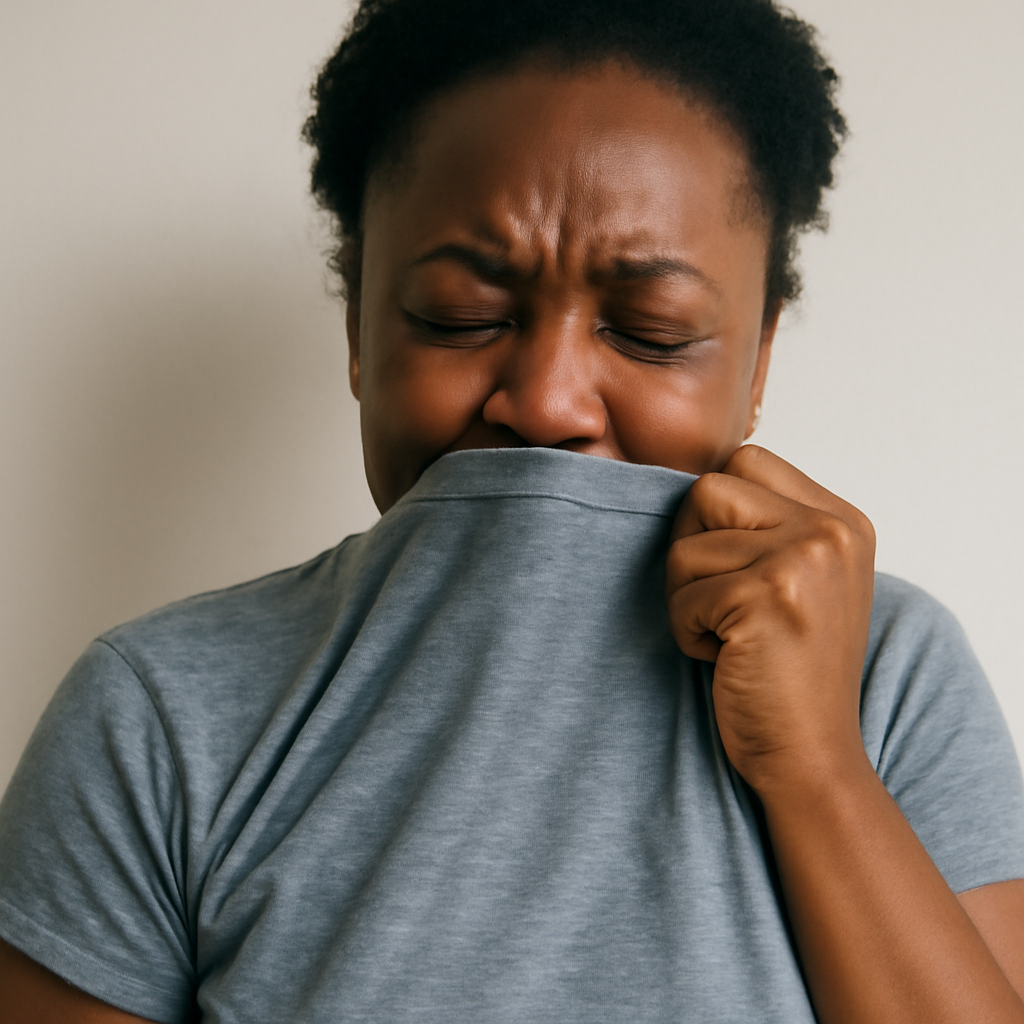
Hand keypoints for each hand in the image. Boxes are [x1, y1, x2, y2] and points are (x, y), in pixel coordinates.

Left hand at [666, 445, 875, 796]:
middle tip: (717, 602)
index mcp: (842, 520)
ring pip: (685, 545)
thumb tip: (694, 485)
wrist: (812, 755)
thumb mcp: (803, 581)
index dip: (715, 513)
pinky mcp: (767, 596)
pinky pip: (682, 593)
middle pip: (708, 490)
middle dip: (692, 546)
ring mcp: (803, 560)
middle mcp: (831, 531)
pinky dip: (686, 630)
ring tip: (726, 636)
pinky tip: (724, 658)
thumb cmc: (789, 671)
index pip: (746, 460)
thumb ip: (768, 525)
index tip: (730, 567)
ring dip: (686, 597)